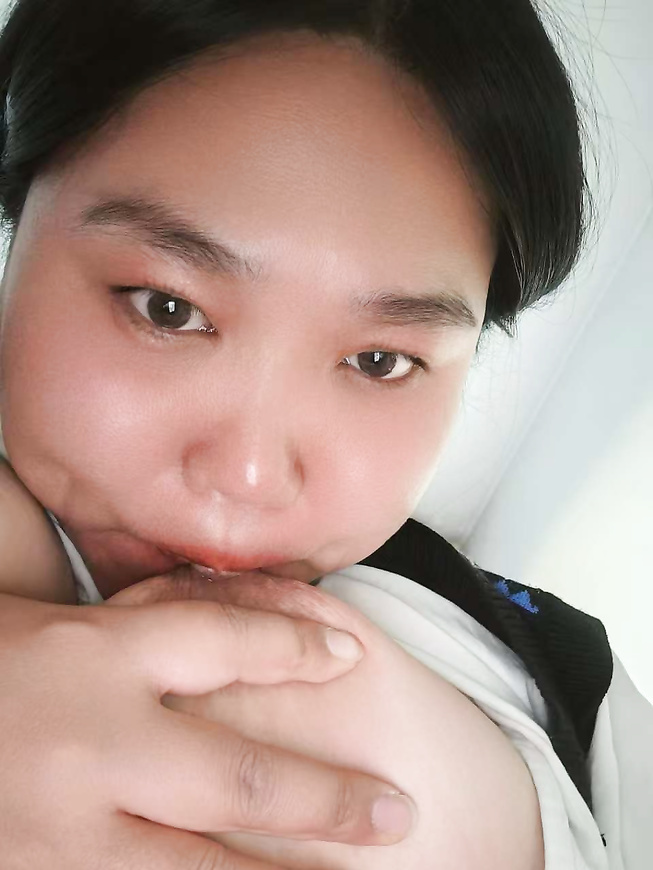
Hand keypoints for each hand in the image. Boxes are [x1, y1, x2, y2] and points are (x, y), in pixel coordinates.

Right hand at [0, 576, 408, 868]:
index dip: (296, 648)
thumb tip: (232, 620)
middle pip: (241, 774)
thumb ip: (134, 624)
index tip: (348, 657)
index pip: (225, 642)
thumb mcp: (43, 612)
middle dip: (328, 799)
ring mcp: (59, 832)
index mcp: (90, 656)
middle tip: (398, 813)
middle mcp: (89, 743)